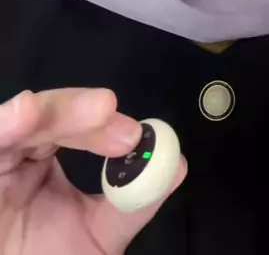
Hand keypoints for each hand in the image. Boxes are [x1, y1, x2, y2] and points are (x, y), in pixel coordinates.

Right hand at [0, 88, 186, 254]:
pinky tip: (23, 113)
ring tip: (88, 107)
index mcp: (39, 164)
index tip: (133, 133)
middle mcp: (14, 159)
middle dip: (77, 111)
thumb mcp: (99, 237)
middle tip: (110, 110)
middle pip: (43, 118)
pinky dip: (7, 124)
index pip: (70, 128)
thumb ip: (133, 203)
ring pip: (17, 124)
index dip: (98, 126)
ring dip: (52, 112)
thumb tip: (177, 164)